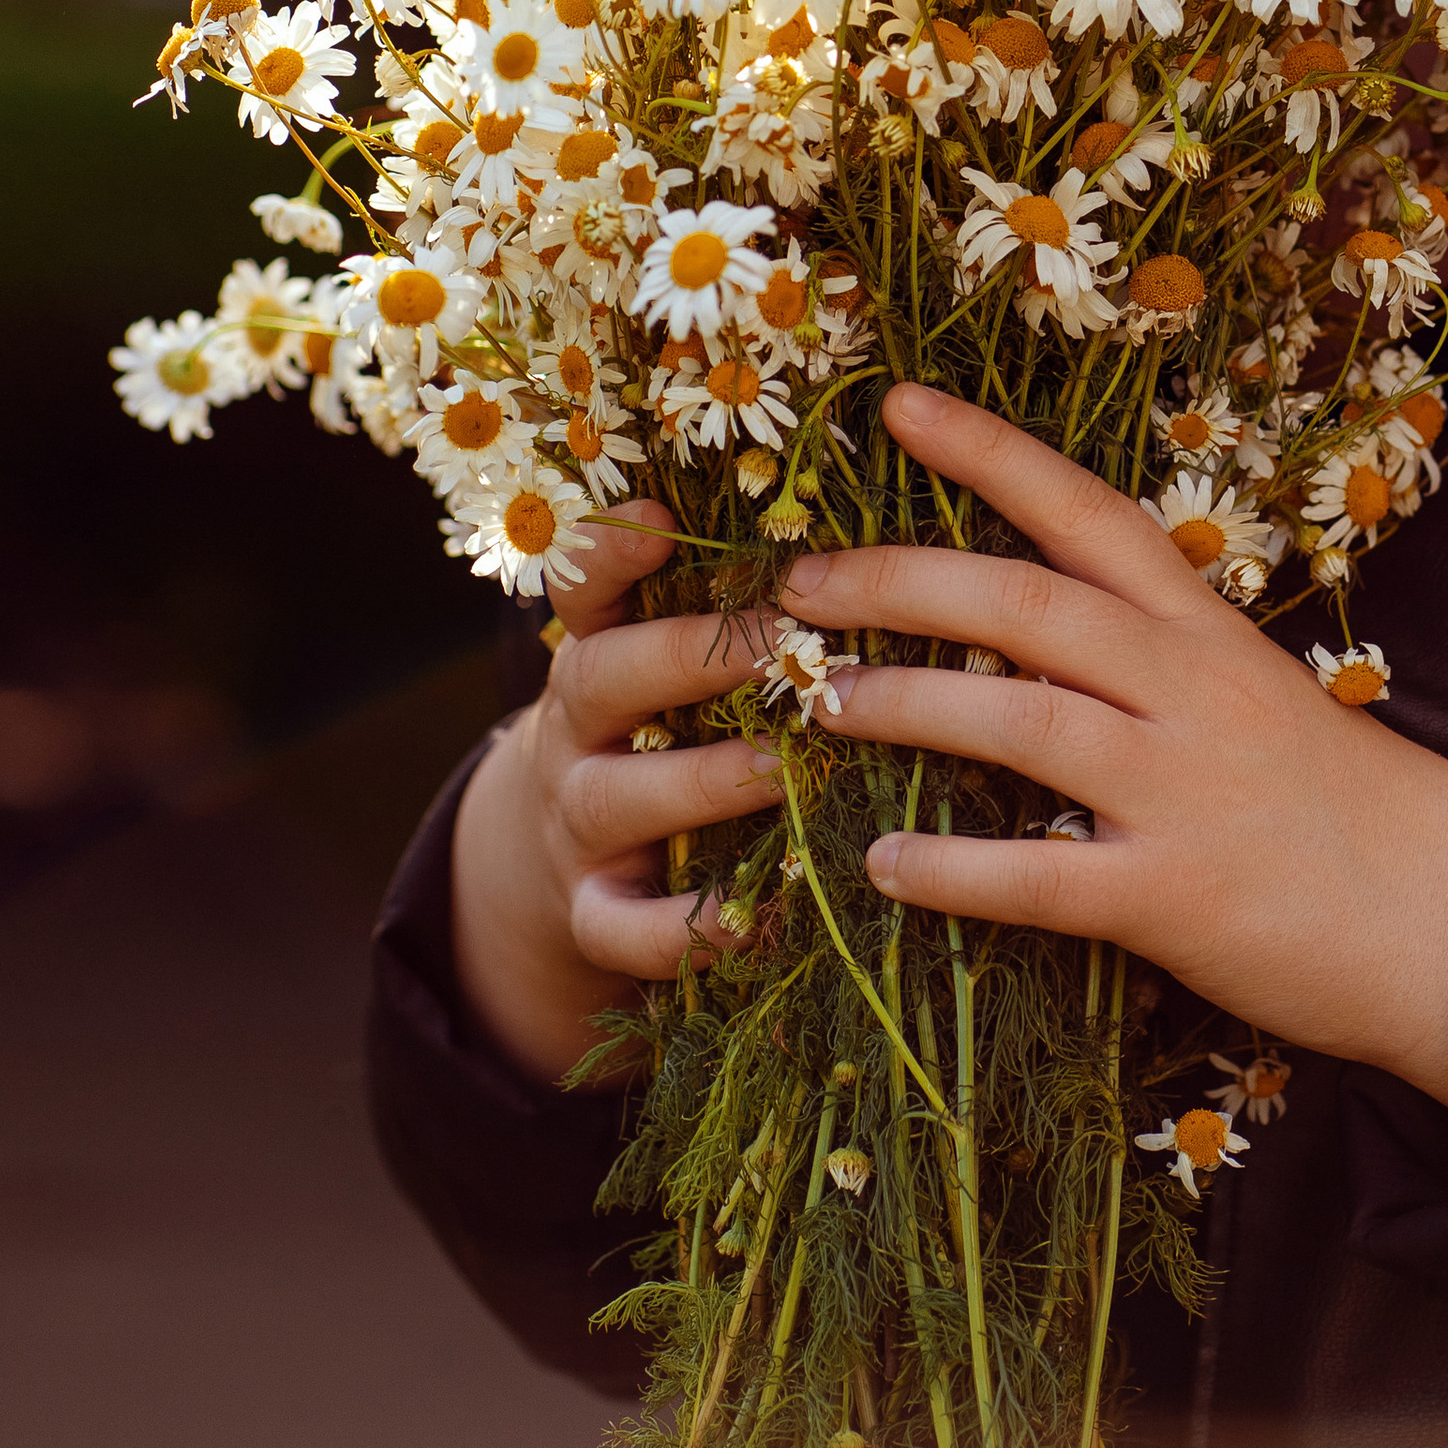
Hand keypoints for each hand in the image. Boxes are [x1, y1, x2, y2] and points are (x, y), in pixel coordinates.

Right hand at [448, 496, 787, 1083]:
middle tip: (782, 646)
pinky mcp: (589, 912)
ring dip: (700, 783)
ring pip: (614, 797)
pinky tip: (762, 920)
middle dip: (689, 658)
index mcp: (602, 646)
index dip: (612, 549)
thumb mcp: (681, 664)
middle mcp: (576, 726)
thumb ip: (741, 608)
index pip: (584, 584)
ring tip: (781, 772)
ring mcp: (575, 822)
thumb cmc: (674, 730)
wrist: (575, 861)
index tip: (659, 516)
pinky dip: (685, 931)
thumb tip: (872, 542)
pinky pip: (622, 928)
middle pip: (602, 676)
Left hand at [776, 381, 1447, 1110]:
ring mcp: (1181, 788)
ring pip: (1017, 720)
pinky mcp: (1172, 895)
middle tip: (799, 580)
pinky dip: (950, 868)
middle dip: (899, 581)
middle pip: (1025, 604)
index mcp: (1204, 629)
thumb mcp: (1253, 693)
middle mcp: (1188, 688)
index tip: (896, 404)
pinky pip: (1037, 875)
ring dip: (903, 703)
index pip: (1086, 510)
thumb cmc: (1341, 803)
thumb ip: (1153, 657)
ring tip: (817, 701)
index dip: (988, 450)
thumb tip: (1027, 631)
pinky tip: (879, 861)